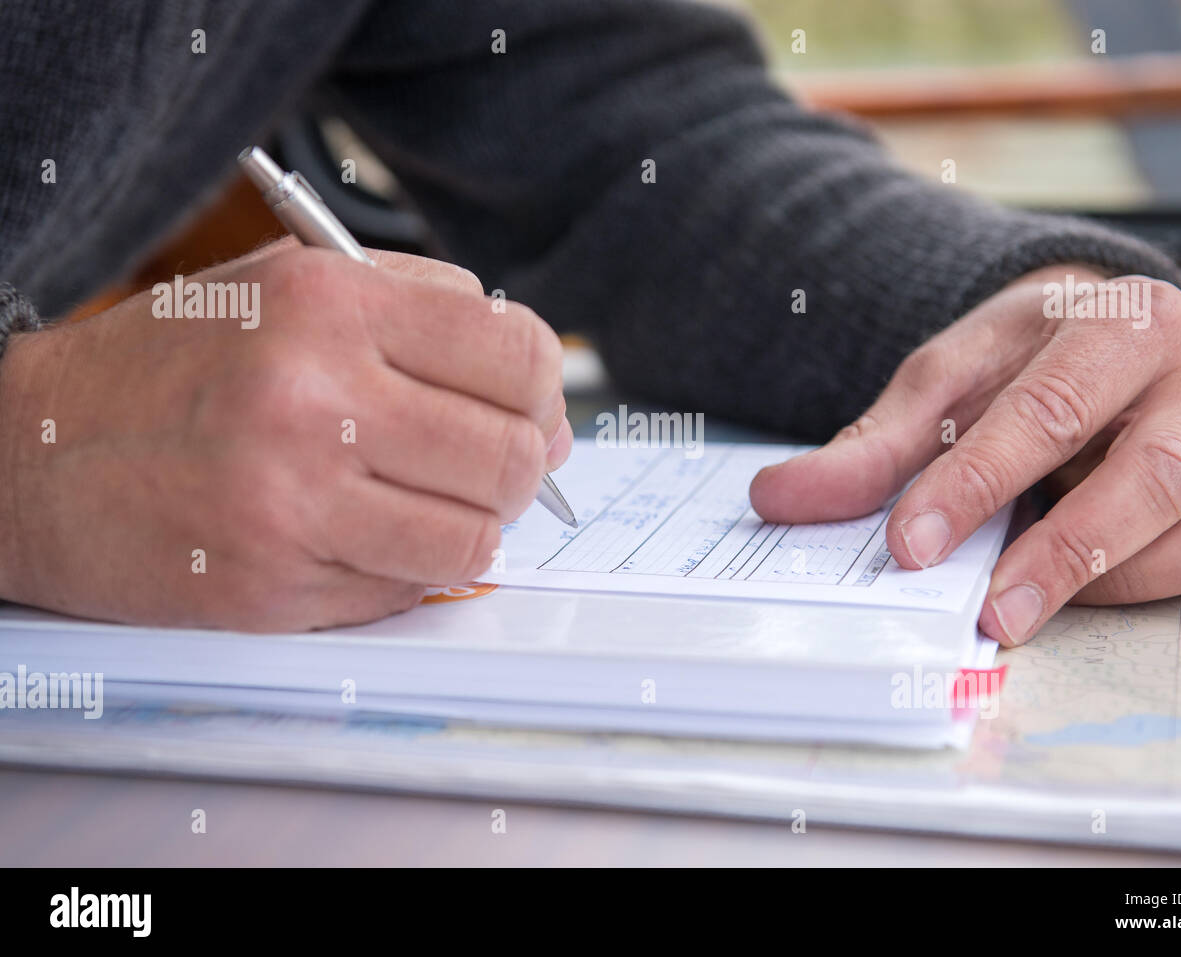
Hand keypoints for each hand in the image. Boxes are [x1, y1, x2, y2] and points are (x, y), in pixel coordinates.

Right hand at [0, 241, 571, 629]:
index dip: (543, 386)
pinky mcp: (274, 586)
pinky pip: (407, 589)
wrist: (34, 455)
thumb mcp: (288, 286)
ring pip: (474, 537)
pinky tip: (363, 535)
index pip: (517, 352)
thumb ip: (422, 312)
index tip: (529, 404)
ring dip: (470, 525)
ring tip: (425, 501)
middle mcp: (313, 400)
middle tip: (486, 463)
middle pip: (510, 454)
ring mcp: (293, 503)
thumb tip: (535, 392)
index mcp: (328, 306)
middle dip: (520, 466)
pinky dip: (407, 568)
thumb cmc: (171, 367)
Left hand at [750, 264, 1180, 644]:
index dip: (975, 482)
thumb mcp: (941, 389)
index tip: (910, 546)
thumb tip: (776, 500)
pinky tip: (1105, 589)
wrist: (1110, 342)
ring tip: (1037, 600)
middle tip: (992, 615)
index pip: (1048, 407)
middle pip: (1152, 470)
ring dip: (1123, 579)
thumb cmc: (1024, 370)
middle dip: (1066, 551)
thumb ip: (868, 450)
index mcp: (1114, 322)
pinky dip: (1176, 587)